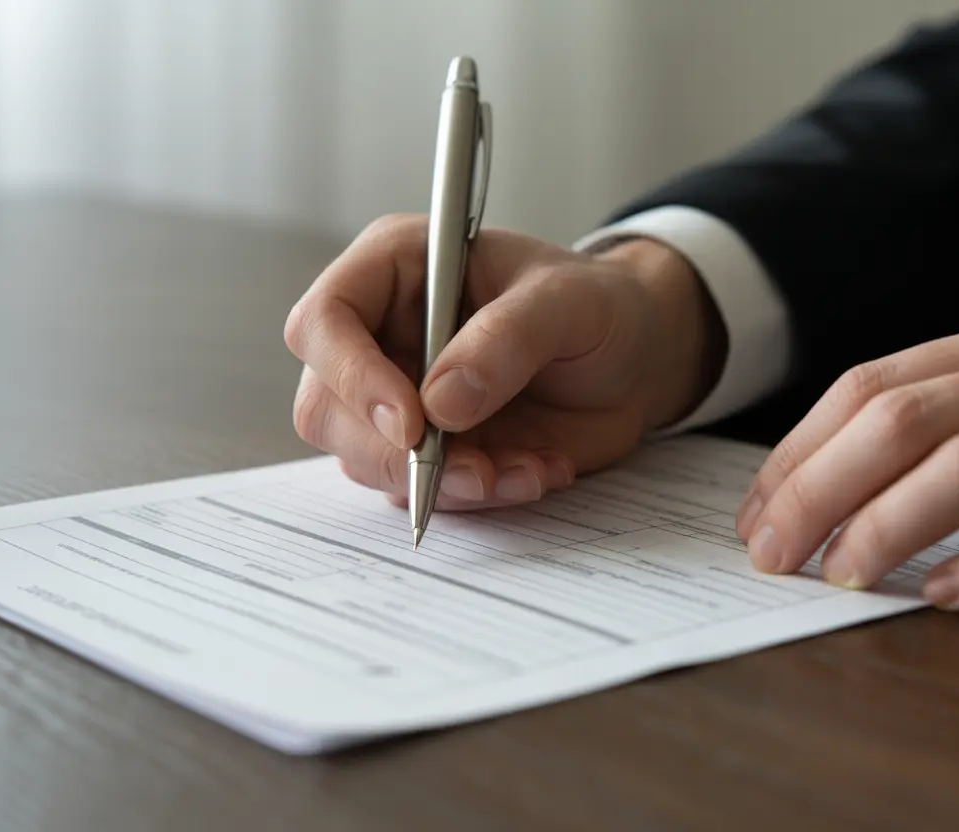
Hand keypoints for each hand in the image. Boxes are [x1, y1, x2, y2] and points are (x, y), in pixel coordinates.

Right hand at [284, 214, 722, 510]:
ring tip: (528, 468)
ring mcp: (397, 397)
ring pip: (367, 461)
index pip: (325, 320)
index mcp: (397, 269)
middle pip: (326, 407)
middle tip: (477, 470)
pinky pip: (421, 491)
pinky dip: (479, 497)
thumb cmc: (597, 306)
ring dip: (446, 483)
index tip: (412, 424)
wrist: (633, 360)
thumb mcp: (568, 301)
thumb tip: (440, 403)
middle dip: (395, 454)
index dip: (351, 376)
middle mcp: (380, 335)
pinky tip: (535, 471)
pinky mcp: (424, 449)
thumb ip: (508, 337)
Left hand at [735, 307, 958, 609]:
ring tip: (841, 575)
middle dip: (818, 490)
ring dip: (888, 525)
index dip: (798, 452)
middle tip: (772, 554)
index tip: (753, 513)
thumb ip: (935, 427)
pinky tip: (945, 594)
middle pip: (901, 420)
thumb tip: (807, 493)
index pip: (868, 387)